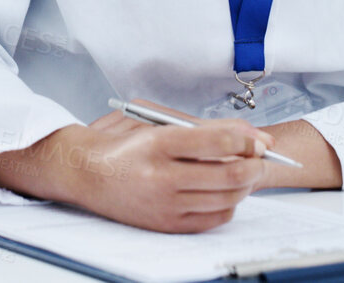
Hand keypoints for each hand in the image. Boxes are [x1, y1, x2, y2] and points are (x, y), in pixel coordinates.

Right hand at [0, 101, 273, 232]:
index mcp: (158, 143)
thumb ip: (202, 126)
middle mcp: (161, 177)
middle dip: (256, 165)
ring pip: (226, 198)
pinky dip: (228, 204)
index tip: (259, 139)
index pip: (219, 143)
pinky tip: (223, 191)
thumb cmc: (120, 142)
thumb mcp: (155, 119)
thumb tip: (249, 136)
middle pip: (229, 175)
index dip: (248, 140)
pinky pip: (214, 218)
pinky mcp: (165, 224)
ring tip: (243, 172)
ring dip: (245, 184)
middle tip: (261, 157)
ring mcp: (164, 204)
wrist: (83, 172)